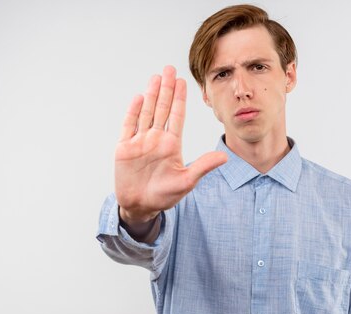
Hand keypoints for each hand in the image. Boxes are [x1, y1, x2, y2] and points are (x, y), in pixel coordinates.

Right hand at [115, 65, 227, 224]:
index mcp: (171, 145)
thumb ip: (203, 167)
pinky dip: (134, 112)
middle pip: (162, 109)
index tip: (184, 81)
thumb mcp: (186, 181)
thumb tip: (225, 157)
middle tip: (170, 69)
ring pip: (147, 113)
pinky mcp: (125, 148)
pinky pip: (129, 125)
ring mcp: (140, 142)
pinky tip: (139, 98)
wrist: (139, 206)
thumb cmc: (163, 196)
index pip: (177, 116)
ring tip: (156, 77)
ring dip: (152, 95)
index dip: (180, 99)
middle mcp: (156, 139)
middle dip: (167, 89)